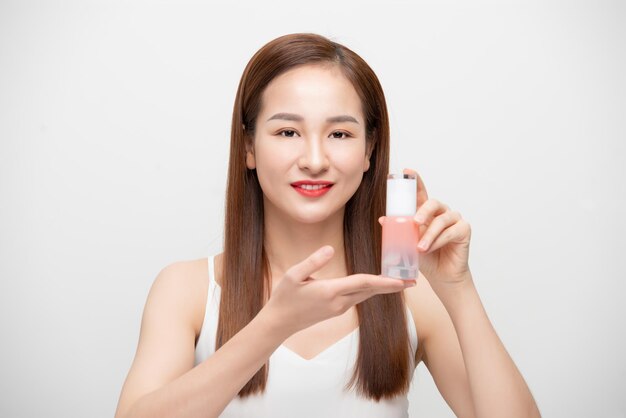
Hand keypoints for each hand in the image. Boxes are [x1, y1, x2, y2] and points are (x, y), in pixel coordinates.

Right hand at [262, 245, 415, 336]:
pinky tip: (377, 284)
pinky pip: (358, 297)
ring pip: (365, 295)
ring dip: (383, 287)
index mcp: (330, 291)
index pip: (363, 283)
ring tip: (401, 280)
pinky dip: (370, 290)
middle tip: (414, 280)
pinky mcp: (337, 310)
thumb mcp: (293, 275)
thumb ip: (313, 261)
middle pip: (371, 290)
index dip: (384, 281)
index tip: (402, 281)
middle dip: (393, 286)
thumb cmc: (284, 297)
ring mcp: (339, 308)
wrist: (279, 323)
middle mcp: (339, 302)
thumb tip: (330, 248)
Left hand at [379, 168, 471, 290]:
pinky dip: (439, 241)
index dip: (416, 181)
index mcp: (427, 212)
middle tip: (415, 222)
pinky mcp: (464, 230)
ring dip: (429, 234)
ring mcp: (454, 220)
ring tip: (420, 248)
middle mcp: (441, 212)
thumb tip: (383, 220)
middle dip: (423, 211)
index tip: (408, 170)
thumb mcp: (408, 244)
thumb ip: (398, 232)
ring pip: (441, 220)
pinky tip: (431, 249)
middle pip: (433, 203)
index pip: (420, 193)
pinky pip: (451, 232)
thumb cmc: (426, 258)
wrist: (441, 276)